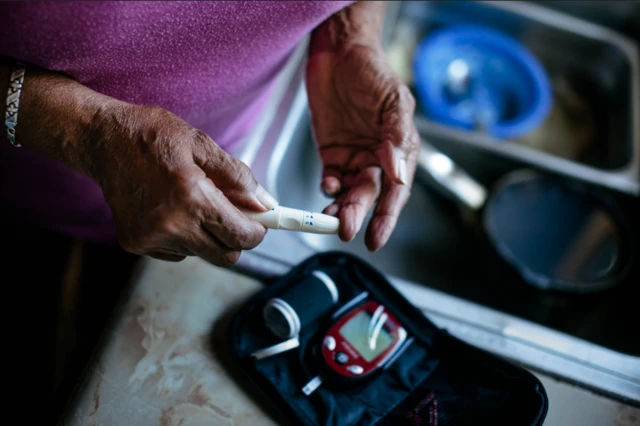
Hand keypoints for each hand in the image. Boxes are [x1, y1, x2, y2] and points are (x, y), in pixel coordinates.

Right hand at [86, 103, 276, 264]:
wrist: (103, 141)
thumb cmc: (154, 136)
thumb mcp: (202, 145)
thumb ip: (238, 177)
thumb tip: (264, 204)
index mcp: (191, 196)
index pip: (240, 236)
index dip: (256, 232)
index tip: (259, 223)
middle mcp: (171, 224)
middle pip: (225, 256)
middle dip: (235, 239)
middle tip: (233, 215)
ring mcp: (150, 238)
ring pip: (200, 254)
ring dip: (206, 235)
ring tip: (191, 202)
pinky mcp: (135, 244)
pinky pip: (176, 253)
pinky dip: (183, 237)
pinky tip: (170, 210)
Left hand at [306, 10, 419, 251]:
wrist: (339, 52)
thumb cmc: (372, 72)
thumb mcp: (393, 100)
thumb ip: (396, 138)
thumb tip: (398, 174)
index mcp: (400, 151)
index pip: (396, 192)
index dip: (388, 217)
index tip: (376, 238)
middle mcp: (378, 159)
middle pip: (370, 196)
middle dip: (358, 214)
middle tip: (346, 230)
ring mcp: (354, 158)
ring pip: (349, 193)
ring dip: (341, 207)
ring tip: (330, 218)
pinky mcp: (332, 154)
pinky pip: (331, 180)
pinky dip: (328, 188)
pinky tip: (327, 188)